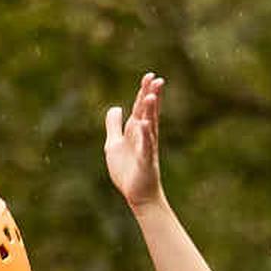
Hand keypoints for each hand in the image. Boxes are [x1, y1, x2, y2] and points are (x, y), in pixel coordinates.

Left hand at [104, 71, 165, 209]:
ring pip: (149, 126)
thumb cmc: (128, 170)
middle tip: (156, 79)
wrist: (137, 194)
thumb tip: (116, 107)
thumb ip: (114, 126)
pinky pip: (146, 147)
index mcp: (135, 131)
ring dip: (150, 112)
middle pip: (147, 113)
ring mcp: (146, 148)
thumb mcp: (114, 144)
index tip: (150, 76)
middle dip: (151, 96)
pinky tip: (143, 125)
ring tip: (151, 97)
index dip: (144, 92)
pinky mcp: (145, 161)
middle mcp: (144, 136)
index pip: (141, 107)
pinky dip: (144, 136)